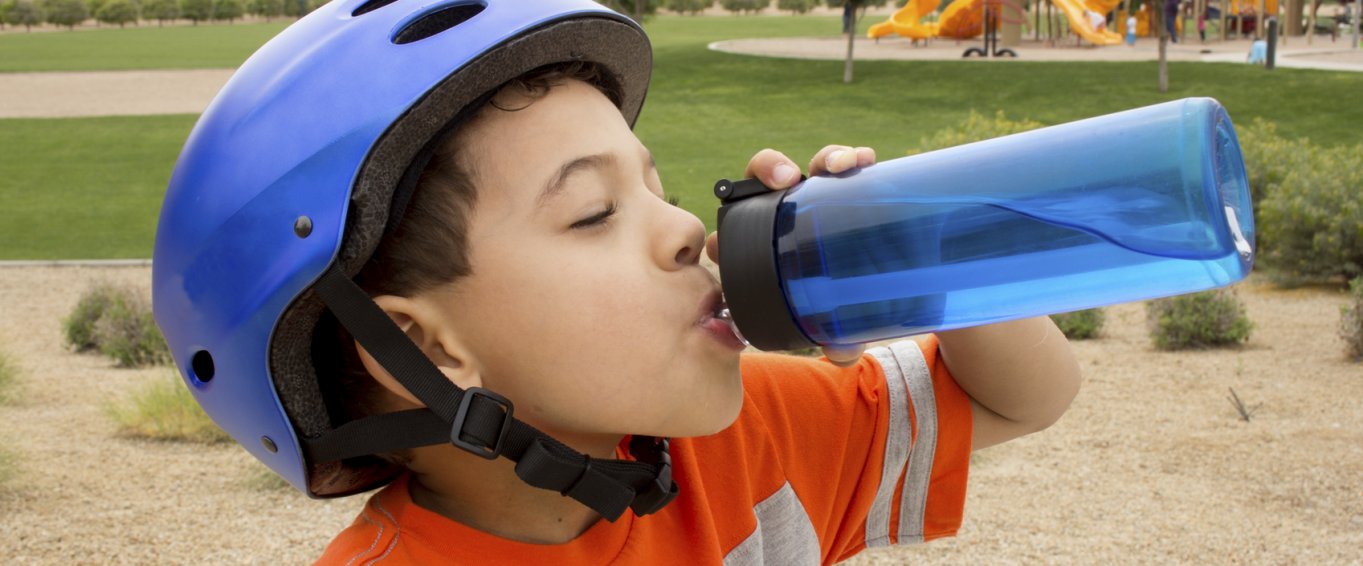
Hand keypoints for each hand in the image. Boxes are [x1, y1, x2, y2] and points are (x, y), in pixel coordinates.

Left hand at [705, 145, 875, 366]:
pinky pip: (847, 164)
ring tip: (838, 167)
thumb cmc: (849, 303)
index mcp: (770, 248)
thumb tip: (841, 352)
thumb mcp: (840, 322)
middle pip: (766, 182)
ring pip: (810, 166)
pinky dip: (852, 157)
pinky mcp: (853, 188)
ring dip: (819, 159)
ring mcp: (822, 198)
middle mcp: (792, 215)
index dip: (723, 236)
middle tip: (784, 181)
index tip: (725, 243)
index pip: (733, 235)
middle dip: (767, 171)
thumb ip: (837, 336)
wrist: (895, 283)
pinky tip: (864, 160)